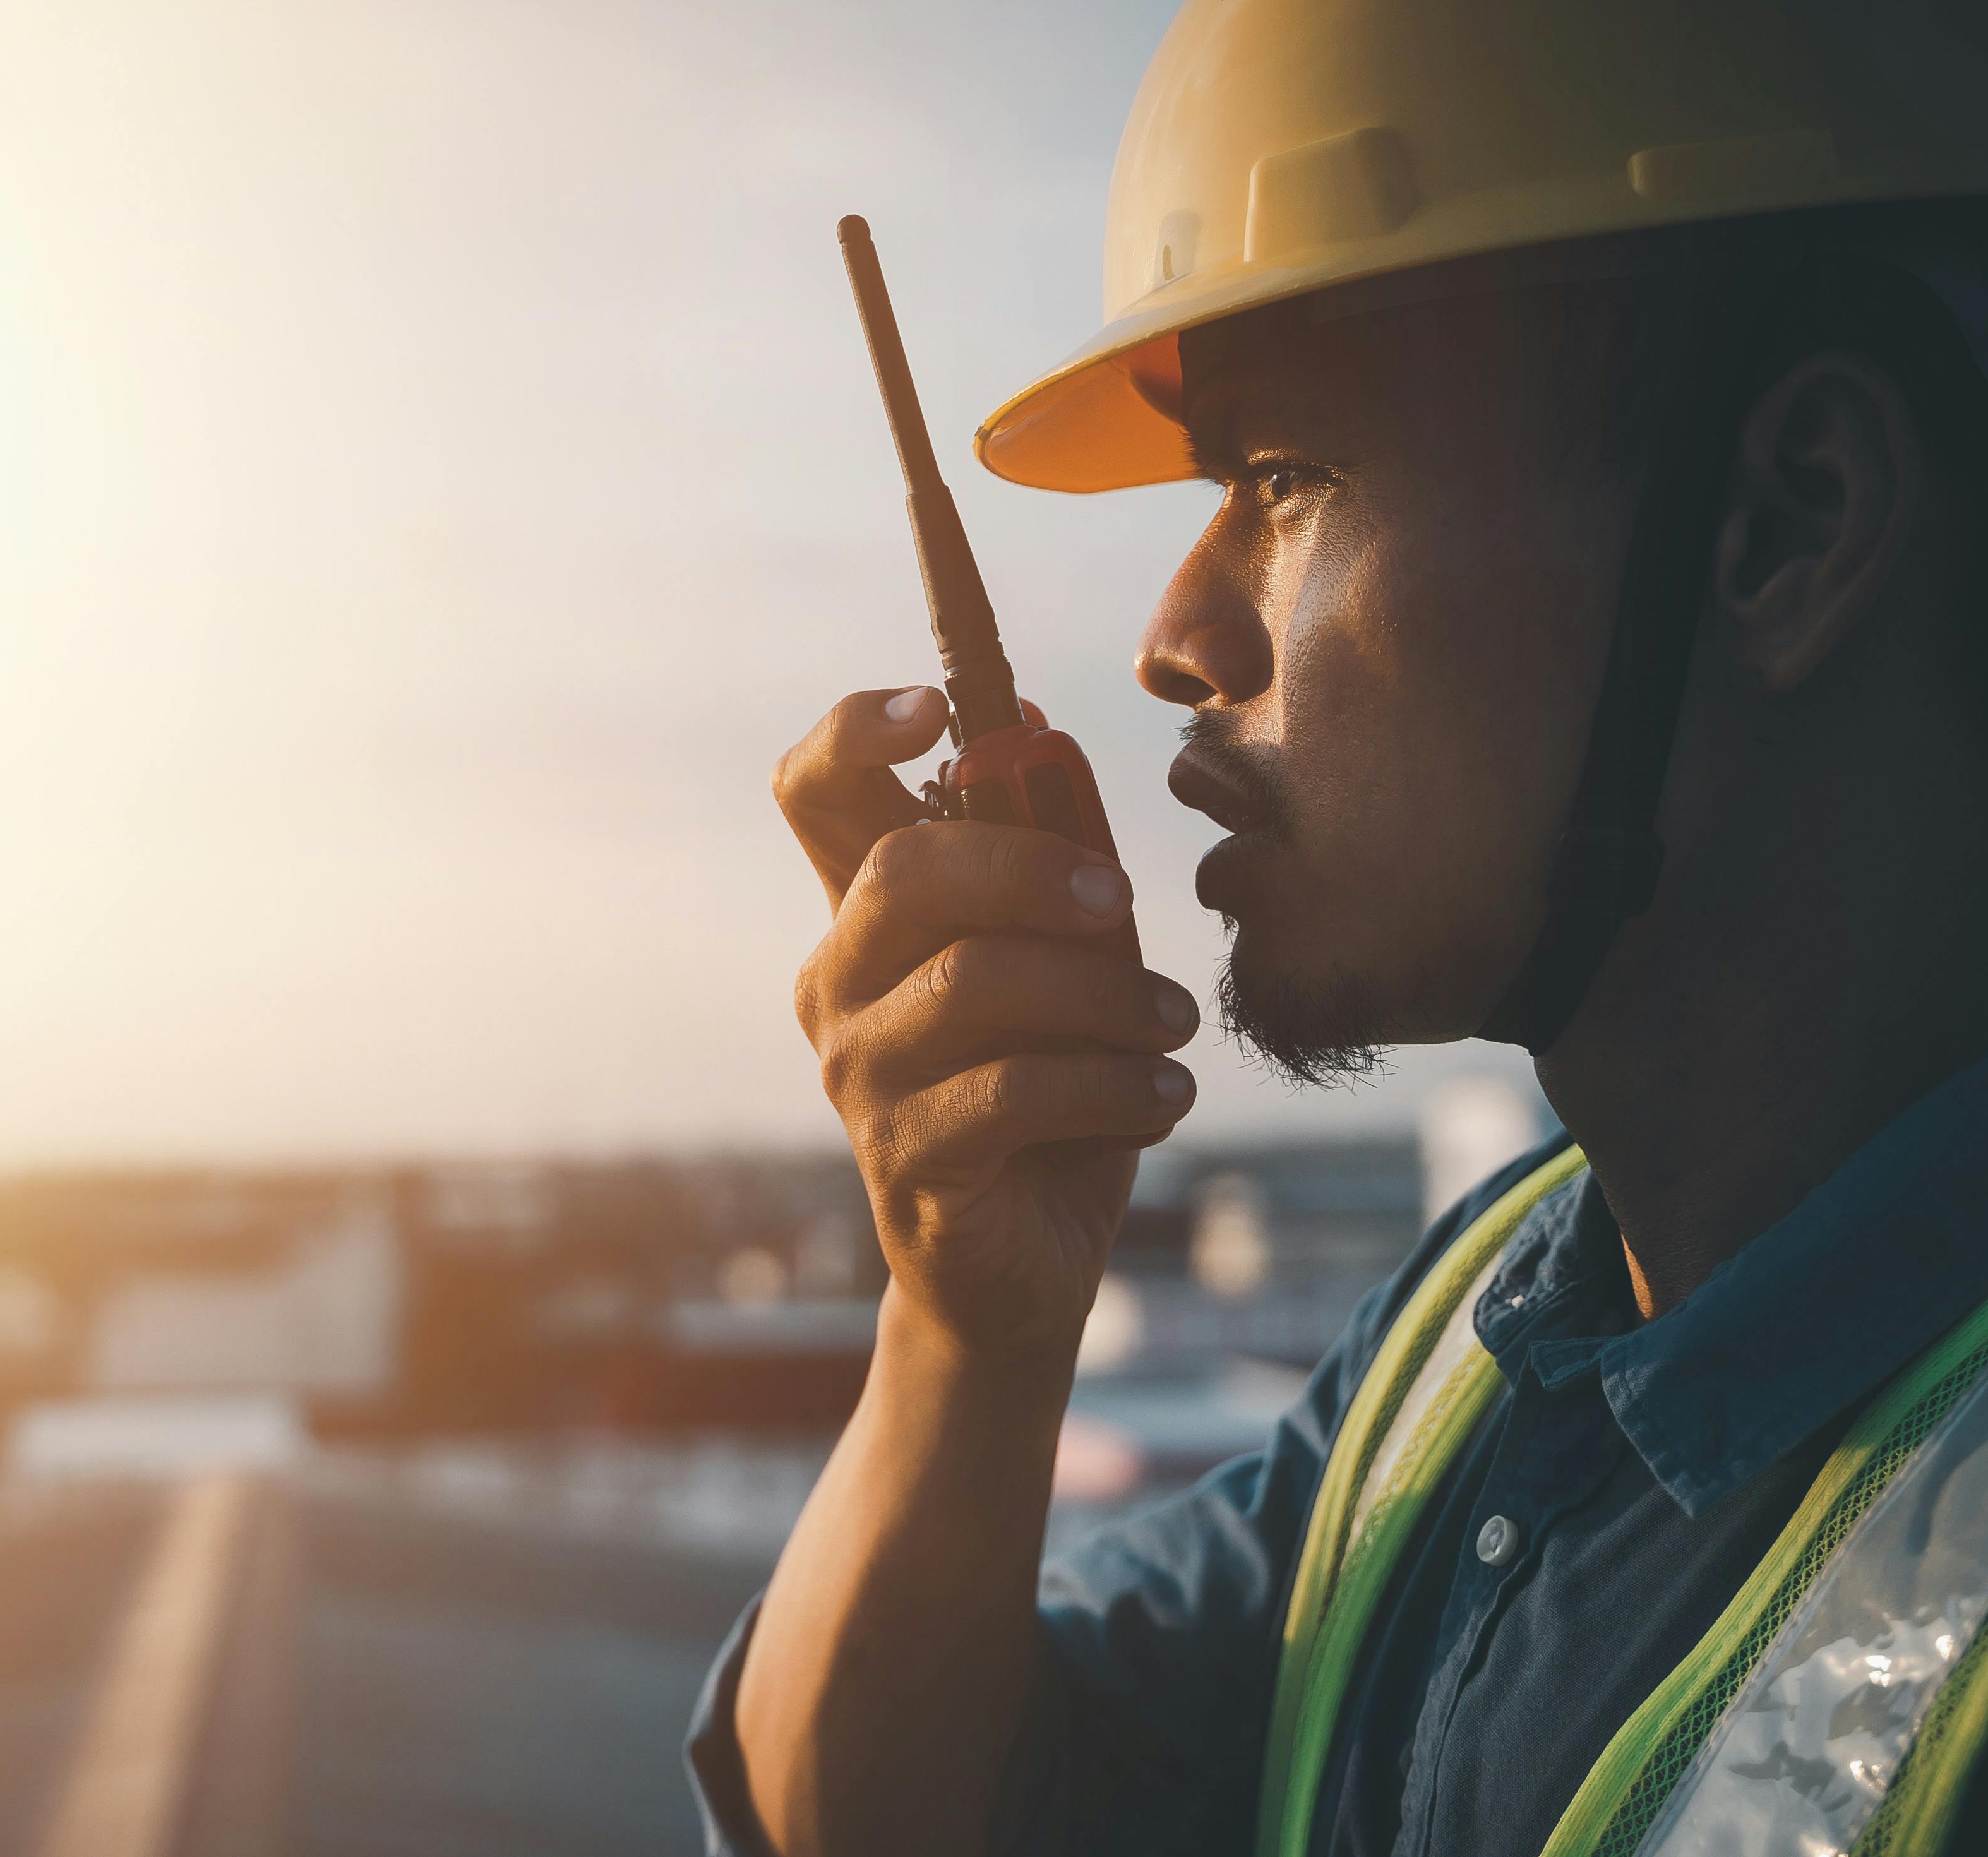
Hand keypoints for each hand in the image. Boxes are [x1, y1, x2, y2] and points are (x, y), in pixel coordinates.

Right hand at [776, 688, 1199, 1368]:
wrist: (1024, 1273)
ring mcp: (858, 1073)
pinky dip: (1115, 1085)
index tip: (938, 713)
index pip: (812, 790)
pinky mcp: (906, 1156)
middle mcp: (838, 982)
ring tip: (1175, 1026)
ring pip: (974, 981)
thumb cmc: (1049, 1100)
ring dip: (1105, 995)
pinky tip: (1166, 1098)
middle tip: (1120, 905)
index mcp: (867, 916)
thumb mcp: (1066, 965)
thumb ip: (1050, 860)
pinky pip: (1015, 1090)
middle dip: (1030, 867)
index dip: (857, 730)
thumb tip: (1041, 728)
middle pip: (903, 871)